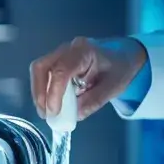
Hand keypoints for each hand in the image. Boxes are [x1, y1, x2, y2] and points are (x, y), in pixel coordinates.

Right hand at [30, 36, 148, 120]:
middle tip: (45, 114)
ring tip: (48, 112)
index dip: (54, 92)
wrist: (123, 57)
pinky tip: (52, 104)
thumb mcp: (112, 87)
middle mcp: (68, 49)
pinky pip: (44, 75)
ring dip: (40, 93)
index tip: (54, 112)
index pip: (61, 70)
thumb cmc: (119, 69)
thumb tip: (75, 115)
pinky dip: (44, 91)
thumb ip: (94, 101)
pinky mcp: (58, 61)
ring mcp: (61, 53)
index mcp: (84, 51)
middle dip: (40, 93)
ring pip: (40, 71)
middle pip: (42, 67)